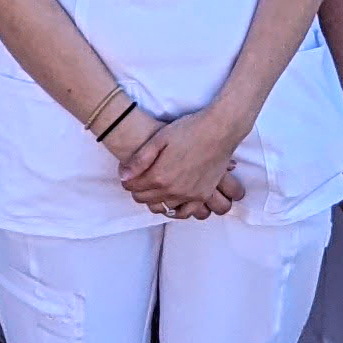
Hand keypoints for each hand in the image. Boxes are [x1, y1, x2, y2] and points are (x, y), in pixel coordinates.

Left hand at [118, 107, 248, 220]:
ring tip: (155, 188)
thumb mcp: (159, 138)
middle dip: (138, 190)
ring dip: (155, 199)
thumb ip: (140, 159)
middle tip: (140, 178)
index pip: (132, 187)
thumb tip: (123, 176)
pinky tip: (172, 201)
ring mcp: (188, 196)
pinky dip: (176, 210)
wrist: (219, 130)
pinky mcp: (202, 196)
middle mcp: (173, 191)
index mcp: (159, 176)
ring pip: (163, 207)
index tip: (129, 173)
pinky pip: (185, 213)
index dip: (127, 179)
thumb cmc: (188, 130)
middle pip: (145, 199)